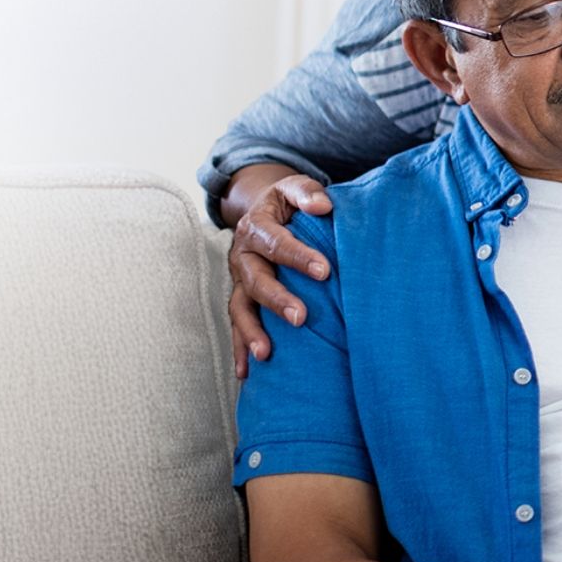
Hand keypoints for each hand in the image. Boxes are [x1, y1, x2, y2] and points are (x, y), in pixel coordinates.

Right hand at [227, 168, 333, 378]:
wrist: (262, 210)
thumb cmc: (288, 204)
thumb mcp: (294, 188)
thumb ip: (307, 194)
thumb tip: (324, 206)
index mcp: (257, 225)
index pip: (276, 242)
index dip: (298, 256)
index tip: (324, 271)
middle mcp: (242, 254)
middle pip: (255, 279)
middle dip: (277, 299)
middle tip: (300, 317)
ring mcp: (238, 279)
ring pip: (240, 307)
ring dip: (250, 331)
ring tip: (265, 353)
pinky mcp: (241, 298)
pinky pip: (237, 325)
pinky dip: (239, 348)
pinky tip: (246, 374)